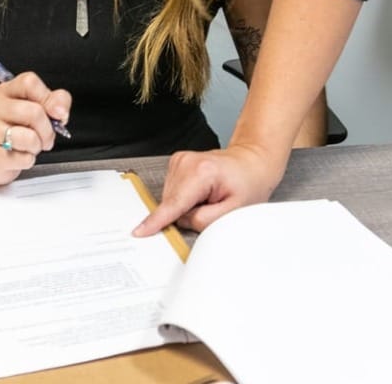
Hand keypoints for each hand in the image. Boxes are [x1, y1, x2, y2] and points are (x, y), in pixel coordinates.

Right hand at [0, 72, 71, 185]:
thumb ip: (56, 101)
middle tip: (44, 137)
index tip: (55, 112)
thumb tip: (60, 110)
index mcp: (7, 91)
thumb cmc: (18, 132)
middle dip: (47, 130)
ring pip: (30, 137)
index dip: (48, 98)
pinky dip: (28, 160)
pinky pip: (24, 158)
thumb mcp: (39, 110)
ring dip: (37, 146)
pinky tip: (17, 156)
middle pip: (34, 112)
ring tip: (29, 146)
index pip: (29, 82)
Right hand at [133, 142, 284, 235]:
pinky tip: (201, 191)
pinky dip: (184, 197)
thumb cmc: (248, 184)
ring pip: (170, 198)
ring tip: (209, 196)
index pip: (173, 204)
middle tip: (212, 206)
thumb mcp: (234, 211)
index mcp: (201, 173)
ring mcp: (180, 160)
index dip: (156, 221)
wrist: (251, 163)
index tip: (140, 231)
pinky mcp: (177, 162)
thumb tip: (180, 222)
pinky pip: (172, 191)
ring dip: (186, 204)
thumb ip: (204, 221)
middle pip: (172, 203)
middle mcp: (187, 162)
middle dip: (187, 212)